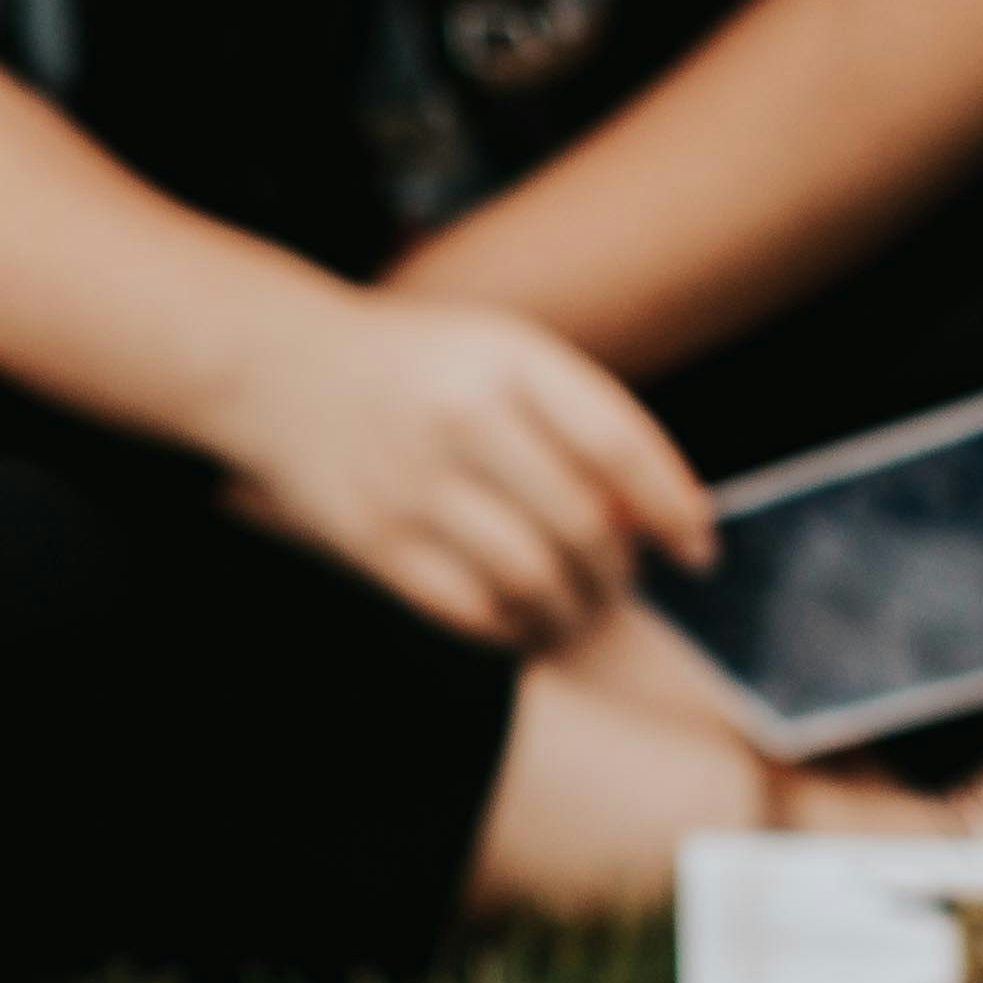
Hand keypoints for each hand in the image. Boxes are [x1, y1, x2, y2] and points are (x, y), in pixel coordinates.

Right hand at [212, 290, 715, 654]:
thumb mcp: (502, 354)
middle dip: (615, 570)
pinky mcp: (372, 537)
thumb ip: (578, 419)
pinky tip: (520, 625)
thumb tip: (653, 518)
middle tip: (620, 587)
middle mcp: (463, 417)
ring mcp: (413, 481)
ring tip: (577, 613)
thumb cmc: (418, 367)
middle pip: (580, 522)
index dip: (672, 507)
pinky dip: (508, 628)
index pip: (619, 444)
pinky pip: (465, 607)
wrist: (281, 370)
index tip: (700, 551)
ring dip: (569, 609)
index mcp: (510, 359)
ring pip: (529, 575)